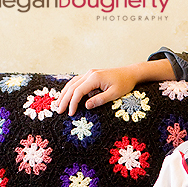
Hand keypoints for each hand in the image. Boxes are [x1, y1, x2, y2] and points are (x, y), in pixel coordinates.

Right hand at [57, 59, 174, 115]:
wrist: (130, 73)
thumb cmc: (125, 84)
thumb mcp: (115, 94)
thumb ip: (100, 100)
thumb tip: (86, 106)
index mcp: (95, 78)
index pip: (78, 91)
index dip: (73, 103)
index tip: (70, 113)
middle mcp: (89, 73)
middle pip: (72, 87)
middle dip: (64, 99)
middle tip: (58, 111)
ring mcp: (89, 73)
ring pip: (72, 83)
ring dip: (64, 93)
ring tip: (57, 104)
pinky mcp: (91, 75)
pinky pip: (76, 81)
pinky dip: (69, 89)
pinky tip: (65, 95)